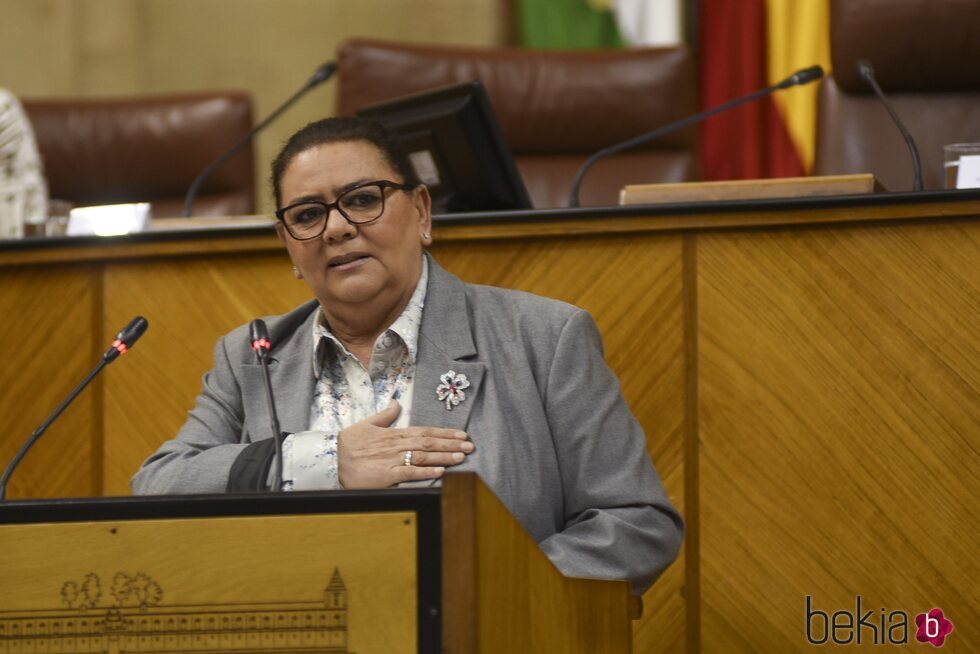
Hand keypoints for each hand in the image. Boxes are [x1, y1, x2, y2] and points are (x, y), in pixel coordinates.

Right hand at [338, 400, 473, 488]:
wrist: (331, 459)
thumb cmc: (348, 444)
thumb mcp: (366, 425)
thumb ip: (385, 415)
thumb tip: (397, 402)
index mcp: (394, 434)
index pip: (425, 431)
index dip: (444, 433)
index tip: (461, 435)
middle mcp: (396, 445)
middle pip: (429, 443)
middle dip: (451, 444)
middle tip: (469, 446)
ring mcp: (392, 460)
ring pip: (423, 456)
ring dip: (444, 456)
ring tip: (461, 456)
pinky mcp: (387, 475)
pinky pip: (410, 472)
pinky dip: (426, 472)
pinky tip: (441, 471)